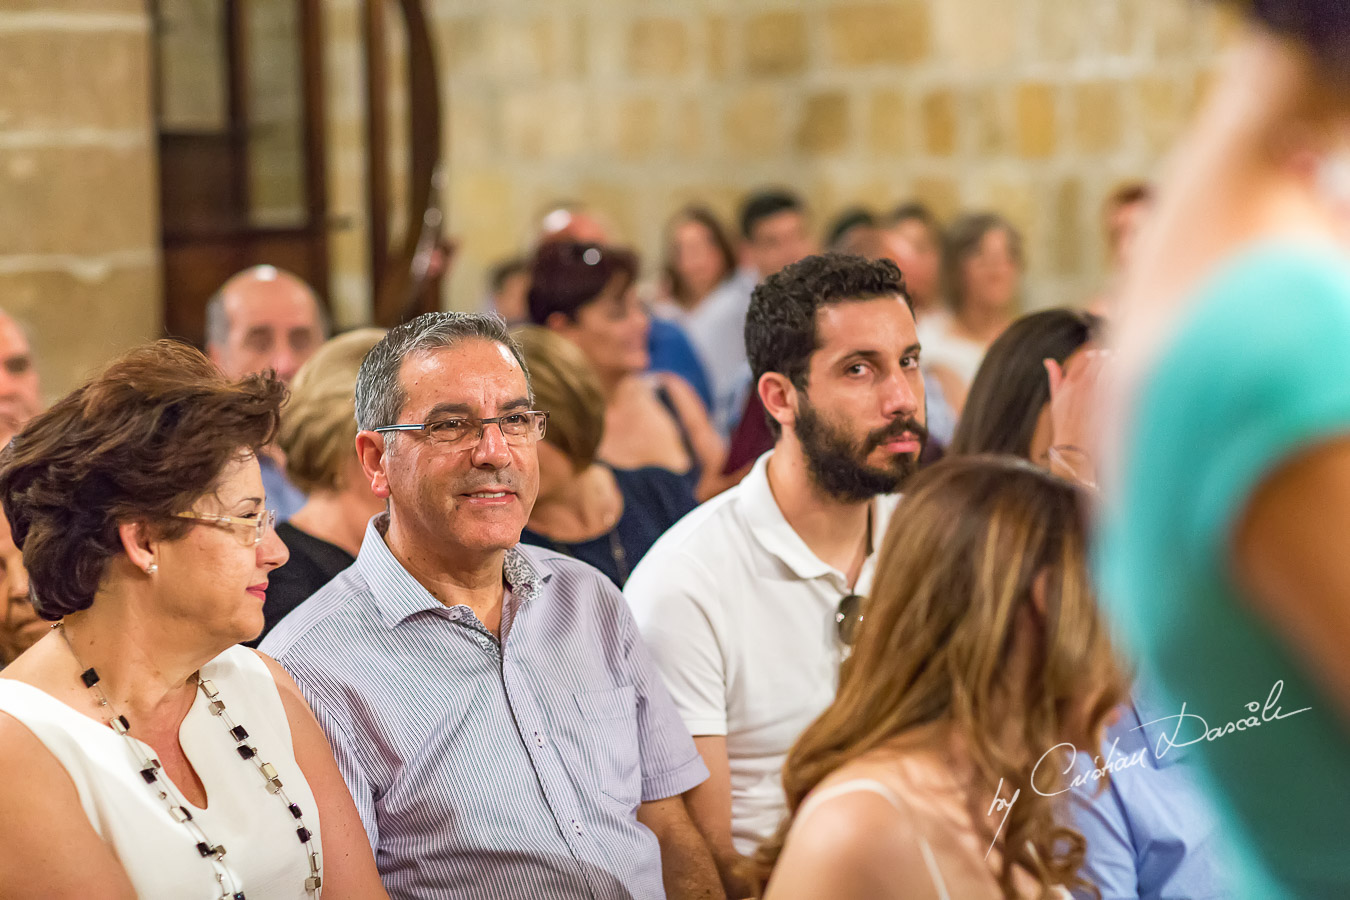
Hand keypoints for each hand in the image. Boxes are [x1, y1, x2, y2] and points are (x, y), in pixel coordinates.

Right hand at [1044, 349, 1111, 486]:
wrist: (1074, 449)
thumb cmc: (1064, 426)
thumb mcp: (1055, 401)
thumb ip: (1054, 378)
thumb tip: (1049, 361)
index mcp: (1068, 384)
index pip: (1082, 358)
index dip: (1091, 353)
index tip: (1098, 353)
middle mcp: (1082, 386)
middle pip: (1098, 360)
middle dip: (1106, 355)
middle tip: (1112, 356)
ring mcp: (1097, 394)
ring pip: (1110, 369)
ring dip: (1116, 363)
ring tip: (1120, 363)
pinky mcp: (1109, 402)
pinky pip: (1119, 382)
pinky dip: (1123, 376)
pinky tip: (1126, 377)